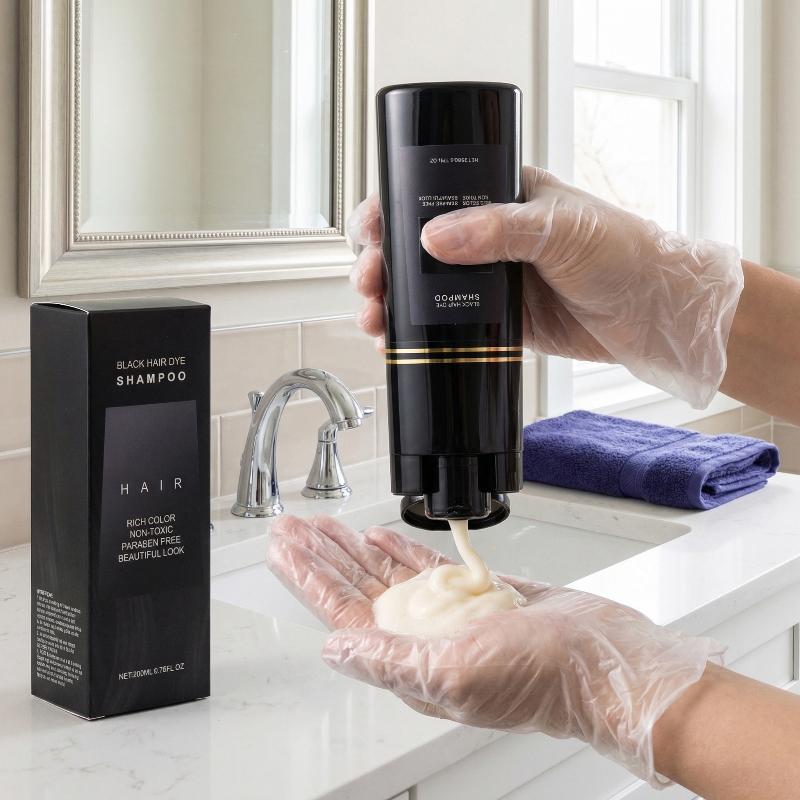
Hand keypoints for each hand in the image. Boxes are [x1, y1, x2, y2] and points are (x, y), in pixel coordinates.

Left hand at [267, 515, 721, 785]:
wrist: (603, 661)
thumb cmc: (541, 680)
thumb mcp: (454, 674)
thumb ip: (389, 661)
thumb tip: (334, 651)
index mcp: (410, 660)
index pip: (342, 614)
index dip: (310, 579)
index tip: (285, 551)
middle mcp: (423, 638)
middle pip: (357, 589)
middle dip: (323, 557)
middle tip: (293, 529)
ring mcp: (449, 614)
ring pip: (388, 575)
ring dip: (355, 550)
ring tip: (327, 527)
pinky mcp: (477, 594)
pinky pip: (428, 568)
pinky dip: (402, 552)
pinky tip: (381, 539)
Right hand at [349, 167, 742, 407]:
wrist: (655, 313)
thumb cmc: (624, 251)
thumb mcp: (558, 229)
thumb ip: (496, 230)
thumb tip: (433, 238)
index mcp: (500, 195)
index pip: (429, 193)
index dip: (390, 209)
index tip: (370, 229)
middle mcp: (487, 235)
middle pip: (413, 244)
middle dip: (380, 261)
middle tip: (370, 280)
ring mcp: (489, 279)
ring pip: (421, 288)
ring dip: (390, 301)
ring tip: (375, 317)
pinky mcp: (496, 319)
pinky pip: (443, 324)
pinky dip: (415, 333)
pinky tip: (397, 341)